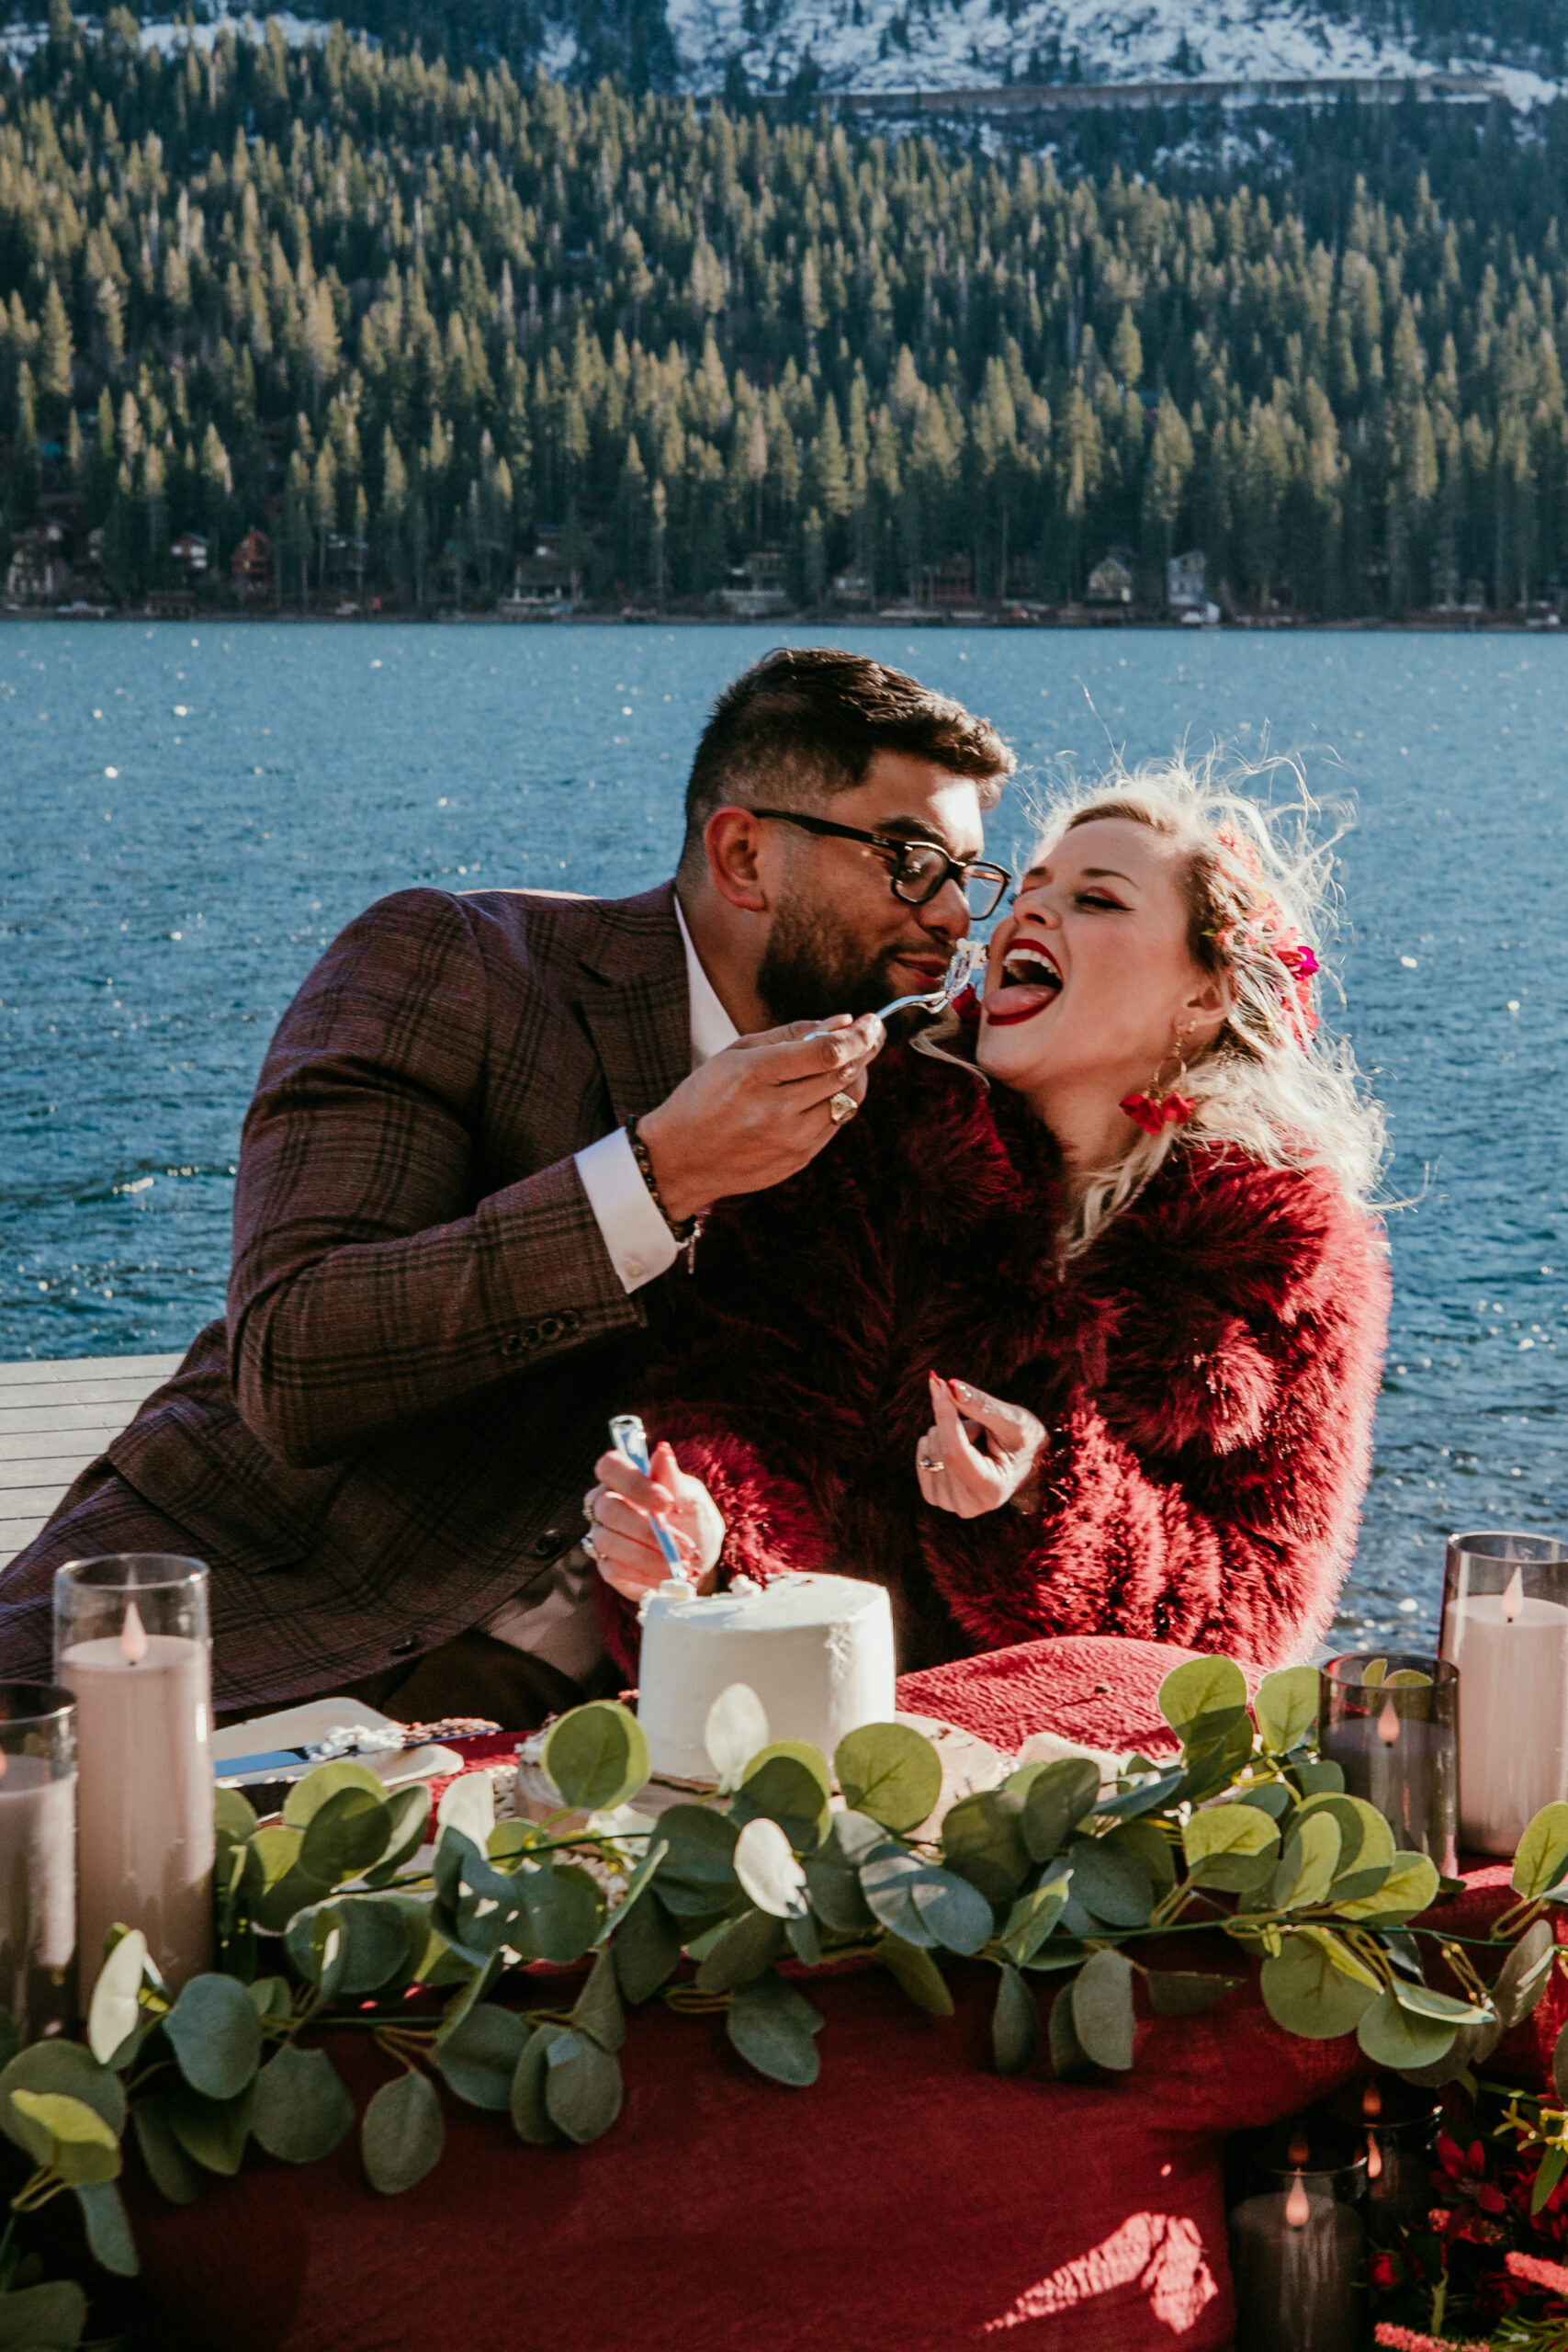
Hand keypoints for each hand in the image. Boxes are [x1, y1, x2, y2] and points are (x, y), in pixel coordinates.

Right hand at [583, 1439, 725, 1601]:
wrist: (697, 1561)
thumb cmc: (693, 1521)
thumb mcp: (692, 1499)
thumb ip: (674, 1479)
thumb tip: (663, 1451)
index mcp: (624, 1478)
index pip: (610, 1466)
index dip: (634, 1484)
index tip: (667, 1503)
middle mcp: (605, 1503)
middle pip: (607, 1509)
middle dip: (648, 1530)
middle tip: (685, 1545)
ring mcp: (602, 1535)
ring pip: (609, 1542)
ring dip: (650, 1556)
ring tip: (682, 1564)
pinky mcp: (606, 1566)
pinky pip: (615, 1570)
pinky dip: (647, 1575)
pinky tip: (669, 1575)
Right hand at [635, 1014, 884, 1223]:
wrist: (681, 1159)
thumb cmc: (705, 1097)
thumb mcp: (737, 1053)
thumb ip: (792, 1034)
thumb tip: (843, 1021)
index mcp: (755, 1076)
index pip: (826, 1054)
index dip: (858, 1035)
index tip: (871, 1021)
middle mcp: (776, 1111)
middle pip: (844, 1075)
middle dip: (866, 1048)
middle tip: (873, 1032)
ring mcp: (791, 1140)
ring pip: (849, 1100)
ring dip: (858, 1074)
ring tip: (853, 1057)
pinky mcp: (800, 1159)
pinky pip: (837, 1122)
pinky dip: (841, 1099)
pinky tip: (830, 1086)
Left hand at [915, 1374, 1046, 1519]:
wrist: (1025, 1463)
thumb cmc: (1025, 1441)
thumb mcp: (1013, 1420)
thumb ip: (981, 1405)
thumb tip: (948, 1385)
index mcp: (990, 1491)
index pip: (955, 1451)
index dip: (945, 1414)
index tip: (937, 1382)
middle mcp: (966, 1506)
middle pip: (940, 1446)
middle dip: (960, 1425)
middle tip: (986, 1434)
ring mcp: (947, 1503)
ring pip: (929, 1446)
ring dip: (951, 1433)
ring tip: (978, 1445)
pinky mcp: (934, 1496)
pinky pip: (922, 1451)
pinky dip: (939, 1442)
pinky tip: (962, 1452)